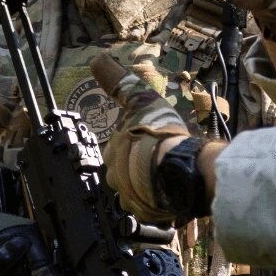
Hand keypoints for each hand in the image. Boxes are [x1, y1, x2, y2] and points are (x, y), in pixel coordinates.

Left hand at [90, 52, 202, 223]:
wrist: (179, 168)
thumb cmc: (159, 133)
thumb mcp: (139, 98)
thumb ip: (118, 81)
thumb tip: (97, 59)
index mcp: (113, 154)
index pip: (120, 149)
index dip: (136, 142)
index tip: (151, 139)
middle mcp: (117, 180)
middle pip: (128, 171)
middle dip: (142, 165)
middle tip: (164, 156)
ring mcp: (134, 200)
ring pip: (142, 191)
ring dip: (154, 184)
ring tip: (173, 174)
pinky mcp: (152, 215)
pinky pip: (157, 207)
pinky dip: (165, 200)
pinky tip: (178, 190)